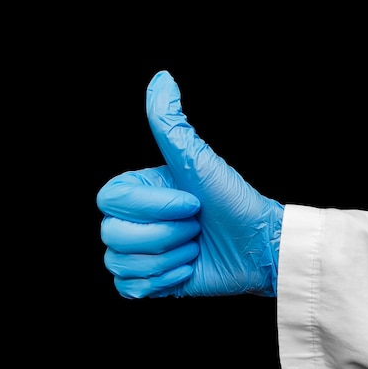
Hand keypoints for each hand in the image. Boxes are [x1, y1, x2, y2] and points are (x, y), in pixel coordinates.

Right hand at [96, 70, 282, 298]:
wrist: (256, 247)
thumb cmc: (232, 201)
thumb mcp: (198, 160)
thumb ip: (170, 122)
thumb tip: (161, 78)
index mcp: (137, 190)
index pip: (111, 200)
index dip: (151, 207)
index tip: (191, 204)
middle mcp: (133, 220)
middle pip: (112, 235)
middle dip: (165, 235)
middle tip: (196, 229)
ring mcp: (139, 252)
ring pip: (121, 264)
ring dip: (169, 259)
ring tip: (194, 249)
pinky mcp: (149, 281)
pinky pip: (130, 290)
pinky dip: (162, 282)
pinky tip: (185, 270)